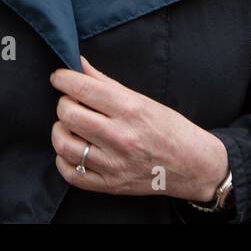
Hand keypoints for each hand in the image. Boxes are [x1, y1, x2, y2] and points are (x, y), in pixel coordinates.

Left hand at [49, 55, 228, 201]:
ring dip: (61, 130)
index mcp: (130, 110)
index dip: (62, 78)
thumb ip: (106, 83)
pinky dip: (64, 159)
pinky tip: (74, 149)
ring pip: (64, 143)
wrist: (192, 165)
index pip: (82, 88)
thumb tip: (78, 64)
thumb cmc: (169, 128)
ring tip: (71, 126)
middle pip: (68, 114)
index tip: (58, 77)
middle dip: (64, 103)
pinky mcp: (110, 185)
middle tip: (71, 102)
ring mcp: (113, 164)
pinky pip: (70, 173)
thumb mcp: (142, 99)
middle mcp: (120, 137)